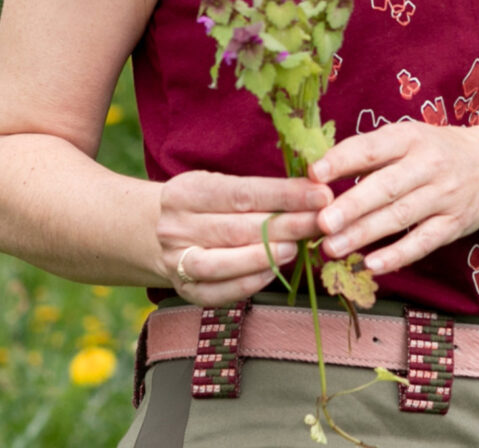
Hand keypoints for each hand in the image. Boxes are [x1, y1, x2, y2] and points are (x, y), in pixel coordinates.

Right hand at [156, 170, 330, 305]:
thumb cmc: (207, 204)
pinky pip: (218, 292)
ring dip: (265, 256)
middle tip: (322, 222)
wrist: (156, 233)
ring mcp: (176, 262)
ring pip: (223, 263)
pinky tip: (273, 272)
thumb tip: (314, 192)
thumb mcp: (222, 184)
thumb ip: (260, 190)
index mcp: (187, 191)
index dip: (286, 194)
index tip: (322, 194)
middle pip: (238, 228)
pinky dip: (248, 283)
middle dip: (286, 225)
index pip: (244, 192)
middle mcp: (176, 227)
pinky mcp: (183, 290)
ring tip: (297, 248)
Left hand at [308, 124, 478, 274]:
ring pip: (400, 217)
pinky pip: (423, 242)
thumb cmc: (437, 151)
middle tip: (321, 222)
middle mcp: (429, 164)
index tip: (314, 174)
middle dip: (353, 205)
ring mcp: (444, 196)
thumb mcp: (408, 138)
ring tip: (332, 248)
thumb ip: (369, 154)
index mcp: (411, 137)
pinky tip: (371, 265)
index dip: (343, 160)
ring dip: (365, 234)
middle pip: (387, 186)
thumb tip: (318, 174)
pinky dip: (397, 255)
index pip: (373, 148)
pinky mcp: (454, 225)